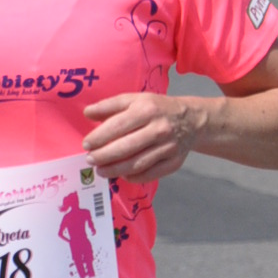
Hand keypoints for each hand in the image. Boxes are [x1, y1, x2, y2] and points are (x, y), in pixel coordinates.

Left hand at [81, 93, 199, 181]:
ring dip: (115, 170)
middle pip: (126, 148)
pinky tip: (121, 175)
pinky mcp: (174, 162)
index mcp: (147, 109)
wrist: (191, 119)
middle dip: (104, 156)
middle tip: (90, 160)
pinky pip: (149, 174)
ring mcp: (168, 148)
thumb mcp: (135, 100)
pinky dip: (133, 177)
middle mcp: (159, 129)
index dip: (99, 137)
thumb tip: (87, 113)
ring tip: (101, 171)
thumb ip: (110, 105)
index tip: (86, 145)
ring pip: (137, 164)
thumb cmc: (156, 109)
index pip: (117, 126)